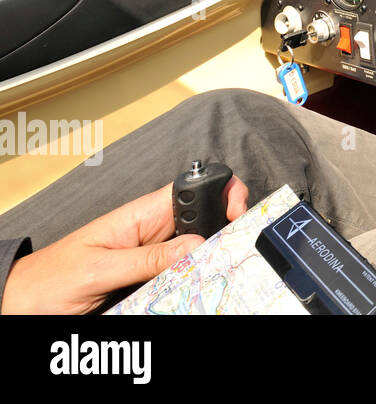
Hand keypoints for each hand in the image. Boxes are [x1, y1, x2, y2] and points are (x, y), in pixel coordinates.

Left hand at [0, 176, 248, 314]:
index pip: (193, 188)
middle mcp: (152, 232)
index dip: (222, 192)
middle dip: (223, 232)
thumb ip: (148, 258)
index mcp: (141, 214)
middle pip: (204, 221)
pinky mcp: (150, 279)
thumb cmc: (49, 279)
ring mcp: (153, 256)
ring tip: (210, 273)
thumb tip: (198, 245)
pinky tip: (196, 288)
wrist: (21, 305)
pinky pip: (183, 275)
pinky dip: (195, 280)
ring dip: (208, 260)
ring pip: (197, 251)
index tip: (235, 215)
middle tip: (229, 252)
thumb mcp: (98, 268)